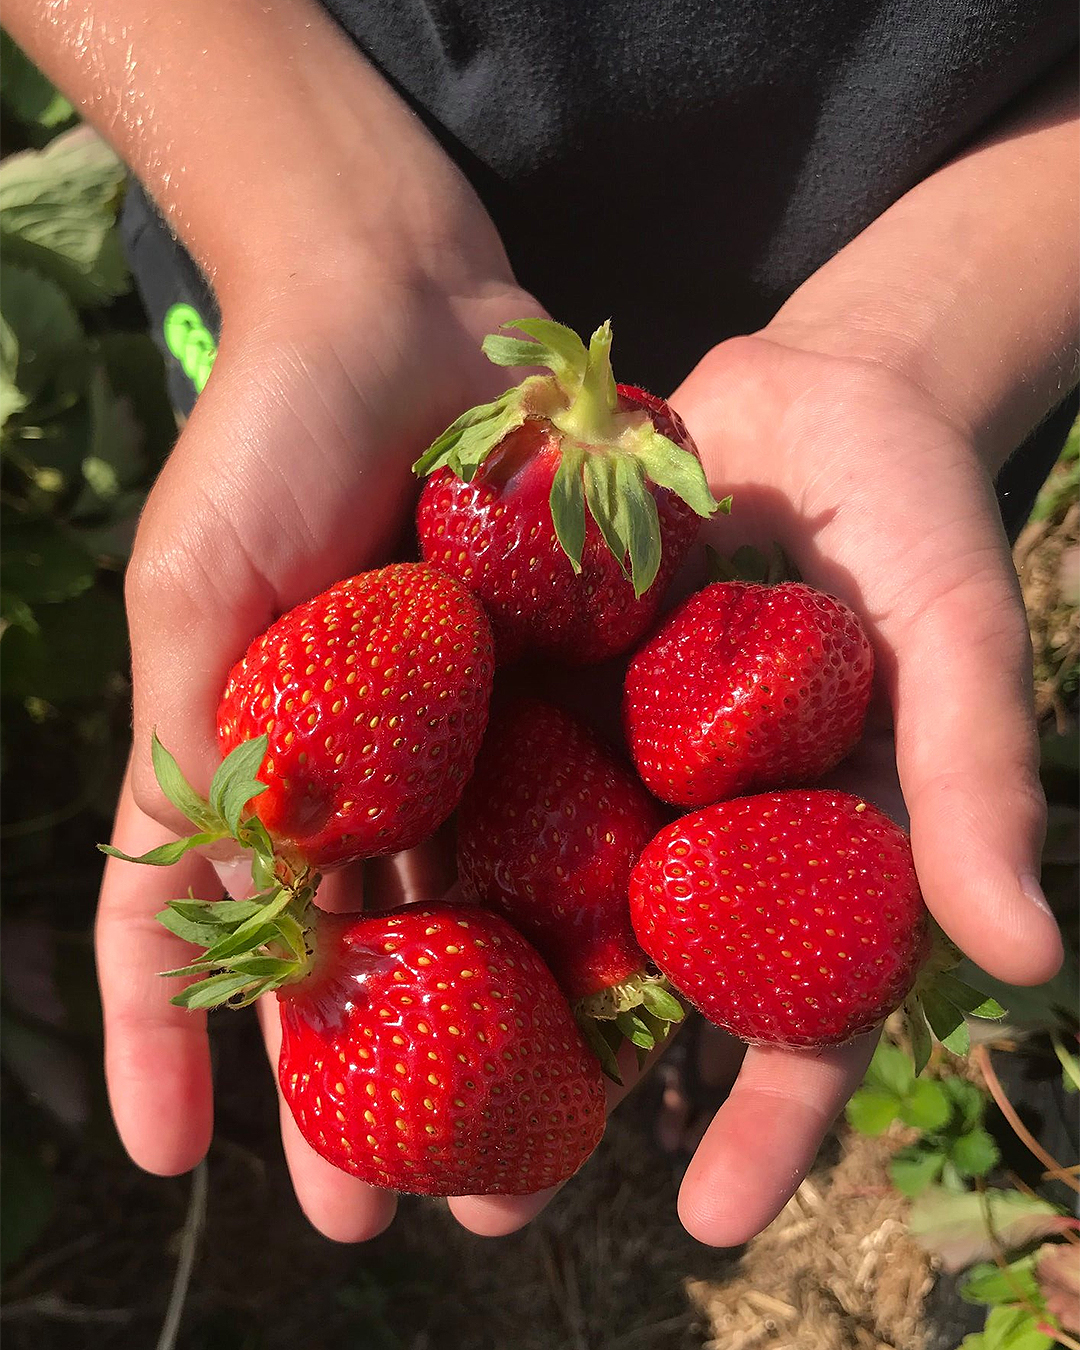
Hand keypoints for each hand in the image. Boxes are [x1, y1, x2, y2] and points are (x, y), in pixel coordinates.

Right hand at [96, 195, 542, 1239]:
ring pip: (473, 920)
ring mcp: (464, 742)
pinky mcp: (555, 696)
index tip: (172, 1159)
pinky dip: (589, 917)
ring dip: (488, 1046)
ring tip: (518, 1165)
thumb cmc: (266, 437)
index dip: (182, 1040)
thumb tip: (168, 909)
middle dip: (363, 1086)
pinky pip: (575, 822)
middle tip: (381, 1217)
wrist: (402, 306)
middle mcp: (360, 769)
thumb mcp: (199, 594)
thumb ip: (197, 741)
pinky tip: (619, 1013)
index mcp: (253, 757)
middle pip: (356, 954)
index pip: (202, 926)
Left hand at [444, 330, 1063, 1245]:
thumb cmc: (914, 515)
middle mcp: (696, 830)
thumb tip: (1022, 955)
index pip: (798, 1011)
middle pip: (630, 989)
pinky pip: (470, 771)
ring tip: (365, 1101)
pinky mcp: (537, 685)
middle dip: (558, 1095)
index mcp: (806, 852)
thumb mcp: (959, 636)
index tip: (704, 1220)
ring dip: (451, 991)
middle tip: (481, 1209)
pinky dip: (409, 833)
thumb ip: (975, 781)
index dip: (765, 1120)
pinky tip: (331, 895)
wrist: (816, 389)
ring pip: (525, 898)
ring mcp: (608, 762)